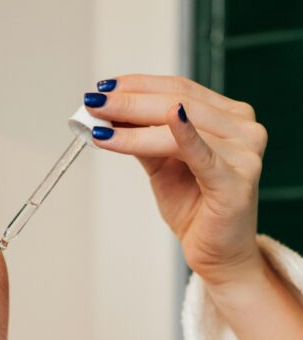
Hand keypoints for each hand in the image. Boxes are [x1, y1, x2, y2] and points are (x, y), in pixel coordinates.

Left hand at [83, 75, 268, 284]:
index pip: (179, 88)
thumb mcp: (162, 165)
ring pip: (180, 125)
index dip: (139, 84)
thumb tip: (108, 113)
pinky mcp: (236, 180)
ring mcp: (245, 152)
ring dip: (134, 125)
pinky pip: (201, 153)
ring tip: (101, 125)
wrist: (217, 254)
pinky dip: (181, 135)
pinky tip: (166, 120)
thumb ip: (142, 138)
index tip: (104, 87)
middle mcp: (243, 127)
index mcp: (229, 116)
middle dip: (130, 102)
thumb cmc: (195, 208)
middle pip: (178, 101)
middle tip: (94, 103)